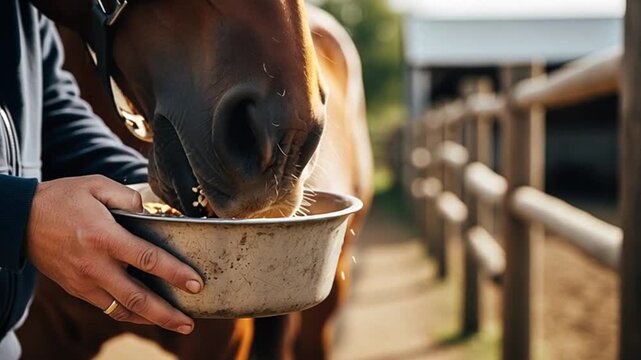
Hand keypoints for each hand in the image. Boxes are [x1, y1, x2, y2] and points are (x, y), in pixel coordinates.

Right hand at [26, 175, 202, 333]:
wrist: (20, 218)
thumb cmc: (63, 198)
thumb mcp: (96, 185)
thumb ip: (128, 197)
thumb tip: (149, 213)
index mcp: (104, 237)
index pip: (148, 259)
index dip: (175, 273)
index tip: (196, 284)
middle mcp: (96, 264)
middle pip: (137, 296)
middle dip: (167, 312)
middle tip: (189, 322)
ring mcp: (85, 281)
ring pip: (122, 309)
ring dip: (151, 320)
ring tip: (176, 324)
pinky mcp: (76, 288)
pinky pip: (107, 307)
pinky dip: (129, 314)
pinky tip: (146, 315)